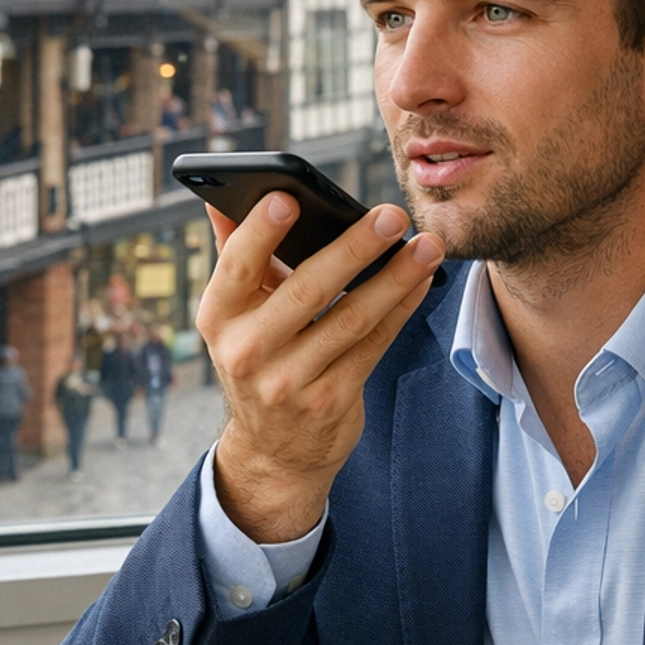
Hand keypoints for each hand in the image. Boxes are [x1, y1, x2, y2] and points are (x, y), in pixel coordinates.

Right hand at [197, 196, 442, 542]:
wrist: (274, 449)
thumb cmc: (258, 358)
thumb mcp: (235, 316)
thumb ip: (234, 255)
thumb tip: (221, 196)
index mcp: (218, 317)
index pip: (236, 266)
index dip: (260, 231)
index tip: (289, 195)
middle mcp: (247, 351)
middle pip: (306, 290)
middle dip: (353, 248)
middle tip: (391, 216)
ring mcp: (289, 381)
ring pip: (351, 318)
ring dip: (395, 278)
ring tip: (426, 246)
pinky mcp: (331, 401)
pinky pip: (374, 344)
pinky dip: (401, 308)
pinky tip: (420, 281)